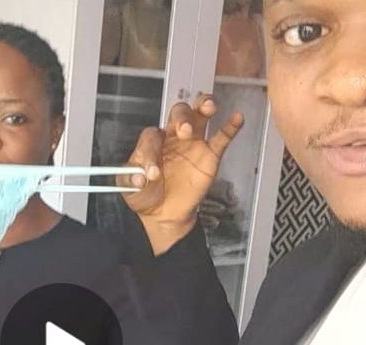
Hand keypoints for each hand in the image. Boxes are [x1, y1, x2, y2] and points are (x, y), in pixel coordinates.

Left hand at [118, 94, 243, 228]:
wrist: (163, 215)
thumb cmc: (147, 197)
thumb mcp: (129, 190)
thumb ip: (128, 181)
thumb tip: (138, 178)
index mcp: (152, 142)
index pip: (152, 135)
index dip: (151, 151)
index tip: (150, 172)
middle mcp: (173, 137)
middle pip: (178, 113)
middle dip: (181, 118)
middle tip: (182, 131)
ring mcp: (193, 144)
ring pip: (199, 116)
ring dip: (203, 107)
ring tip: (207, 108)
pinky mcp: (209, 156)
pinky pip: (222, 138)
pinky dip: (230, 126)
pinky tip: (236, 118)